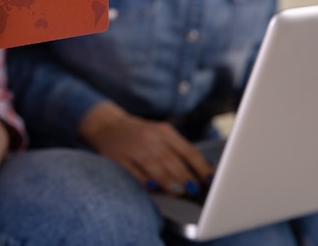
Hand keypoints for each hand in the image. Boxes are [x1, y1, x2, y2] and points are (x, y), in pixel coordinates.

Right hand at [80, 102, 213, 195]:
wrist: (107, 125)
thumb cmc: (139, 133)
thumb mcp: (160, 134)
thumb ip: (178, 150)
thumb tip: (200, 172)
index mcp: (163, 131)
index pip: (187, 150)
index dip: (200, 166)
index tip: (210, 180)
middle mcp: (149, 137)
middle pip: (171, 160)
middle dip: (185, 177)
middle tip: (194, 190)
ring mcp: (133, 148)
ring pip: (155, 167)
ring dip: (169, 181)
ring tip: (179, 192)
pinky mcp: (119, 158)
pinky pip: (134, 173)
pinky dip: (146, 181)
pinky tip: (155, 188)